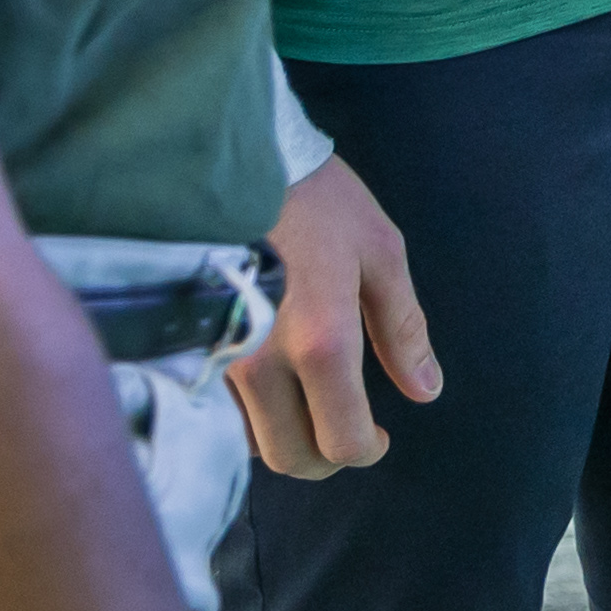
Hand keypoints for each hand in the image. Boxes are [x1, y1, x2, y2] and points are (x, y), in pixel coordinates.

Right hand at [227, 157, 438, 479]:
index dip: (367, 449)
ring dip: (282, 436)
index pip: (342, 441)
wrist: (230, 154)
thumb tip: (426, 389)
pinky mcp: (184, 347)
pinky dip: (243, 415)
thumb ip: (402, 328)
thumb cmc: (315, 197)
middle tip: (345, 430)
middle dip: (325, 457)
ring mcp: (216, 357)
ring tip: (305, 404)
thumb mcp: (379, 251)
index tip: (378, 436)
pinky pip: (214, 410)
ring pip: (247, 440)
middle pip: (291, 457)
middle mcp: (262, 363)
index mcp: (321, 341)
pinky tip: (264, 387)